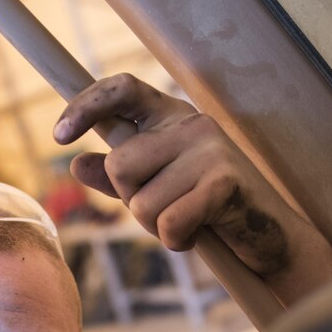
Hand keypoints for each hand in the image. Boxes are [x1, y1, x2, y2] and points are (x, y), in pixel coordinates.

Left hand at [53, 74, 331, 296]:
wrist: (272, 239)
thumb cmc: (212, 212)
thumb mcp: (159, 189)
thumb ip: (120, 178)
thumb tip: (77, 164)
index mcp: (173, 118)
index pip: (122, 89)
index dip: (85, 105)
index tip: (59, 136)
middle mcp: (192, 124)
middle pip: (120, 165)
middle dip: (133, 201)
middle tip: (167, 209)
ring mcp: (211, 150)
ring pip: (141, 202)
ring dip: (157, 227)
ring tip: (190, 222)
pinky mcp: (224, 182)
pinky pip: (168, 222)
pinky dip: (176, 241)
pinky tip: (199, 236)